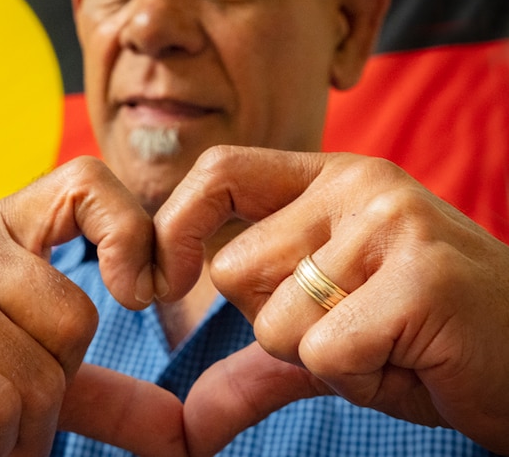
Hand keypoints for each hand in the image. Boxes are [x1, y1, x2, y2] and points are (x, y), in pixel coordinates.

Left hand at [155, 146, 508, 455]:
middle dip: (278, 325)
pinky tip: (412, 359)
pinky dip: (359, 379)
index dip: (176, 224)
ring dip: (323, 359)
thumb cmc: (426, 340)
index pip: (220, 170)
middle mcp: (359, 185)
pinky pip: (322, 352)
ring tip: (390, 341)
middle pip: (233, 270)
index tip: (165, 280)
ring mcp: (393, 223)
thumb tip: (189, 419)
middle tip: (355, 325)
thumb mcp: (331, 334)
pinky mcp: (420, 276)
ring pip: (273, 320)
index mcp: (331, 180)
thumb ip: (256, 360)